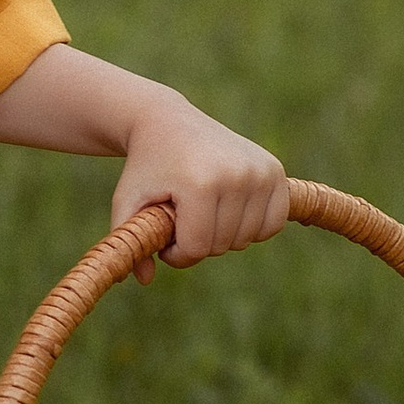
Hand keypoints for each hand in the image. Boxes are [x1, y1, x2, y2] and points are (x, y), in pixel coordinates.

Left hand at [108, 82, 291, 272]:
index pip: (196, 248)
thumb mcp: (128, 201)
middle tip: (182, 218)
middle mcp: (236, 175)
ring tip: (202, 210)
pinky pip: (273, 223)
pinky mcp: (274, 170)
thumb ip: (132, 241)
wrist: (168, 122)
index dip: (176, 253)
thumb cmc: (147, 166)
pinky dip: (254, 227)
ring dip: (223, 235)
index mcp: (200, 183)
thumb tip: (145, 281)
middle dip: (198, 242)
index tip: (164, 237)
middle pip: (222, 245)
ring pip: (247, 238)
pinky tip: (230, 211)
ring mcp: (259, 171)